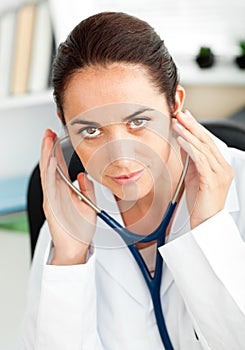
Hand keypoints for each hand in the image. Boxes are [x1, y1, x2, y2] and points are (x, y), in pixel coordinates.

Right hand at [40, 129, 96, 264]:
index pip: (58, 166)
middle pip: (50, 166)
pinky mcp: (51, 207)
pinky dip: (49, 173)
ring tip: (47, 141)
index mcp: (64, 190)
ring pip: (47, 173)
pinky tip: (51, 161)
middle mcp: (55, 192)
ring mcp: (51, 199)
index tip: (56, 137)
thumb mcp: (88, 204)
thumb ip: (87, 189)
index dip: (56, 151)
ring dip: (46, 156)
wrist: (77, 248)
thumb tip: (83, 175)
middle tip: (48, 132)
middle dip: (48, 148)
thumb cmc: (81, 228)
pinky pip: (49, 187)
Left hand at [172, 110, 233, 228]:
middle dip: (192, 126)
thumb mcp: (194, 176)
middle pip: (207, 141)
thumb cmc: (199, 203)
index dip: (196, 128)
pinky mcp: (212, 181)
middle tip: (181, 114)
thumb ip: (190, 159)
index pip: (208, 142)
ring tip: (177, 123)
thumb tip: (182, 141)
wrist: (205, 224)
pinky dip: (189, 148)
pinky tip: (180, 139)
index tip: (186, 116)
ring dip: (188, 134)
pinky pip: (200, 160)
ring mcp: (219, 174)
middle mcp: (223, 169)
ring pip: (204, 148)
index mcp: (221, 167)